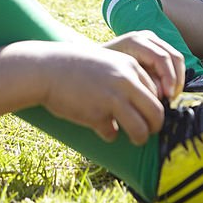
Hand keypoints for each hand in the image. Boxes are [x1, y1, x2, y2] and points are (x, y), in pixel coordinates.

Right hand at [36, 43, 165, 144]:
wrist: (45, 69)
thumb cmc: (76, 67)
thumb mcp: (108, 63)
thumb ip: (127, 78)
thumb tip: (145, 103)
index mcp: (131, 66)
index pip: (157, 92)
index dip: (154, 106)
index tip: (148, 114)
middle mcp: (126, 82)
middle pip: (156, 112)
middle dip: (155, 126)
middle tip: (149, 131)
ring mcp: (112, 99)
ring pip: (141, 129)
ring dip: (140, 137)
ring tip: (135, 139)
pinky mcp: (96, 115)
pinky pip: (112, 134)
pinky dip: (109, 135)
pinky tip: (102, 129)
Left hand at [104, 30, 183, 101]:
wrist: (93, 61)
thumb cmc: (102, 72)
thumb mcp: (117, 78)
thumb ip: (139, 83)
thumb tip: (161, 94)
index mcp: (135, 41)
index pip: (161, 58)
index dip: (169, 78)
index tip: (167, 97)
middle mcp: (146, 37)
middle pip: (173, 57)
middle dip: (176, 80)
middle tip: (171, 99)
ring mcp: (153, 40)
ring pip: (177, 58)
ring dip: (177, 79)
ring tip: (169, 97)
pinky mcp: (157, 47)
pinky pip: (173, 61)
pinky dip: (174, 77)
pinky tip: (167, 91)